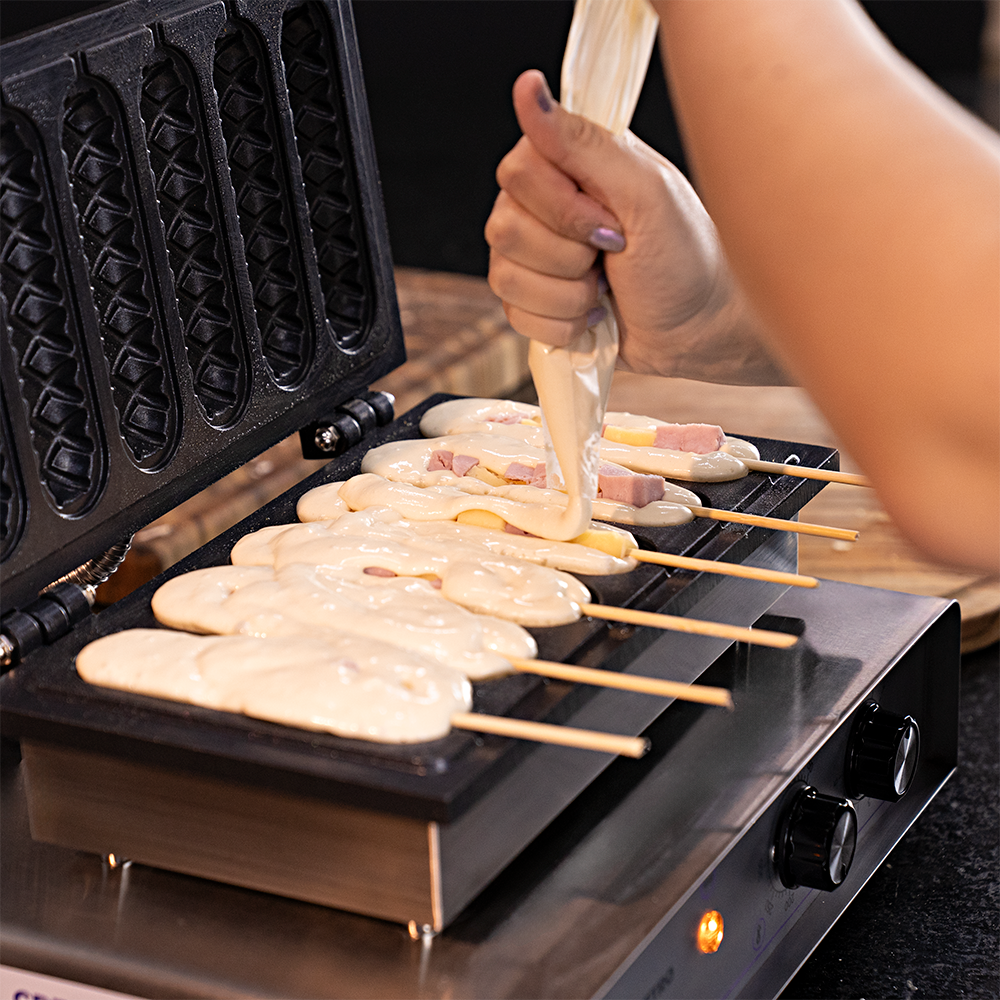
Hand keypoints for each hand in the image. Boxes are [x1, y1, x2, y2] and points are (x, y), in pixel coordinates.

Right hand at [485, 70, 789, 384]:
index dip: (561, 209)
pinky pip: (513, 315)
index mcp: (567, 165)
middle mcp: (542, 206)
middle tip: (613, 254)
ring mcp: (532, 257)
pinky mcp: (532, 303)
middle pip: (504, 229)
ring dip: (567, 295)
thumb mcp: (644, 191)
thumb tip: (529, 89)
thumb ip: (583, 142)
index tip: (610, 222)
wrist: (697, 330)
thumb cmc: (685, 258)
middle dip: (568, 256)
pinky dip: (562, 324)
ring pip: (505, 277)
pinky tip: (593, 313)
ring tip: (605, 288)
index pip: (516, 172)